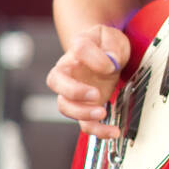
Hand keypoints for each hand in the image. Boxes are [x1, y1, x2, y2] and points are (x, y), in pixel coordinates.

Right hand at [45, 23, 130, 138]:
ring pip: (65, 106)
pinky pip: (84, 123)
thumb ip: (112, 45)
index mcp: (78, 49)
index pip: (79, 49)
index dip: (95, 57)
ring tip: (102, 112)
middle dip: (73, 91)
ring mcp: (75, 91)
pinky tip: (113, 131)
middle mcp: (70, 70)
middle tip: (95, 94)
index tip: (113, 63)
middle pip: (55, 81)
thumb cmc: (107, 45)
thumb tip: (110, 64)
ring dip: (82, 113)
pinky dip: (98, 130)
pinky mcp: (86, 107)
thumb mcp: (113, 37)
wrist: (107, 55)